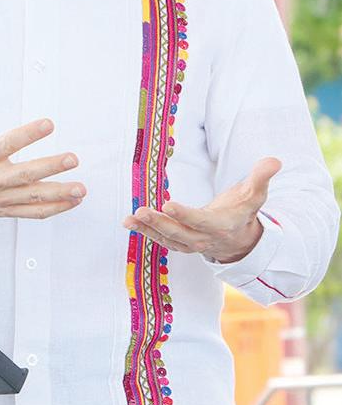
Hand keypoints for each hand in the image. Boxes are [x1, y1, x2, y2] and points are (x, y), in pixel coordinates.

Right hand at [0, 65, 85, 222]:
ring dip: (59, 193)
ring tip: (80, 188)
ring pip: (33, 196)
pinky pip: (34, 212)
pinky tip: (74, 201)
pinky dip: (55, 208)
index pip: (8, 143)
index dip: (29, 134)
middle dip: (51, 166)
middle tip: (73, 158)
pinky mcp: (7, 209)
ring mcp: (2, 196)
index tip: (49, 124)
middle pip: (26, 173)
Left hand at [122, 157, 281, 263]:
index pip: (201, 221)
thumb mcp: (256, 195)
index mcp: (222, 225)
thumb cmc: (244, 212)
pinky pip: (162, 240)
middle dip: (159, 223)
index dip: (185, 215)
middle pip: (179, 233)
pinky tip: (129, 222)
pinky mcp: (181, 244)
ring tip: (129, 218)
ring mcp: (191, 244)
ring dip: (147, 229)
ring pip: (167, 239)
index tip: (168, 204)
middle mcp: (204, 238)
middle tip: (140, 211)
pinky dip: (145, 233)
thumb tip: (275, 160)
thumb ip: (262, 177)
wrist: (240, 240)